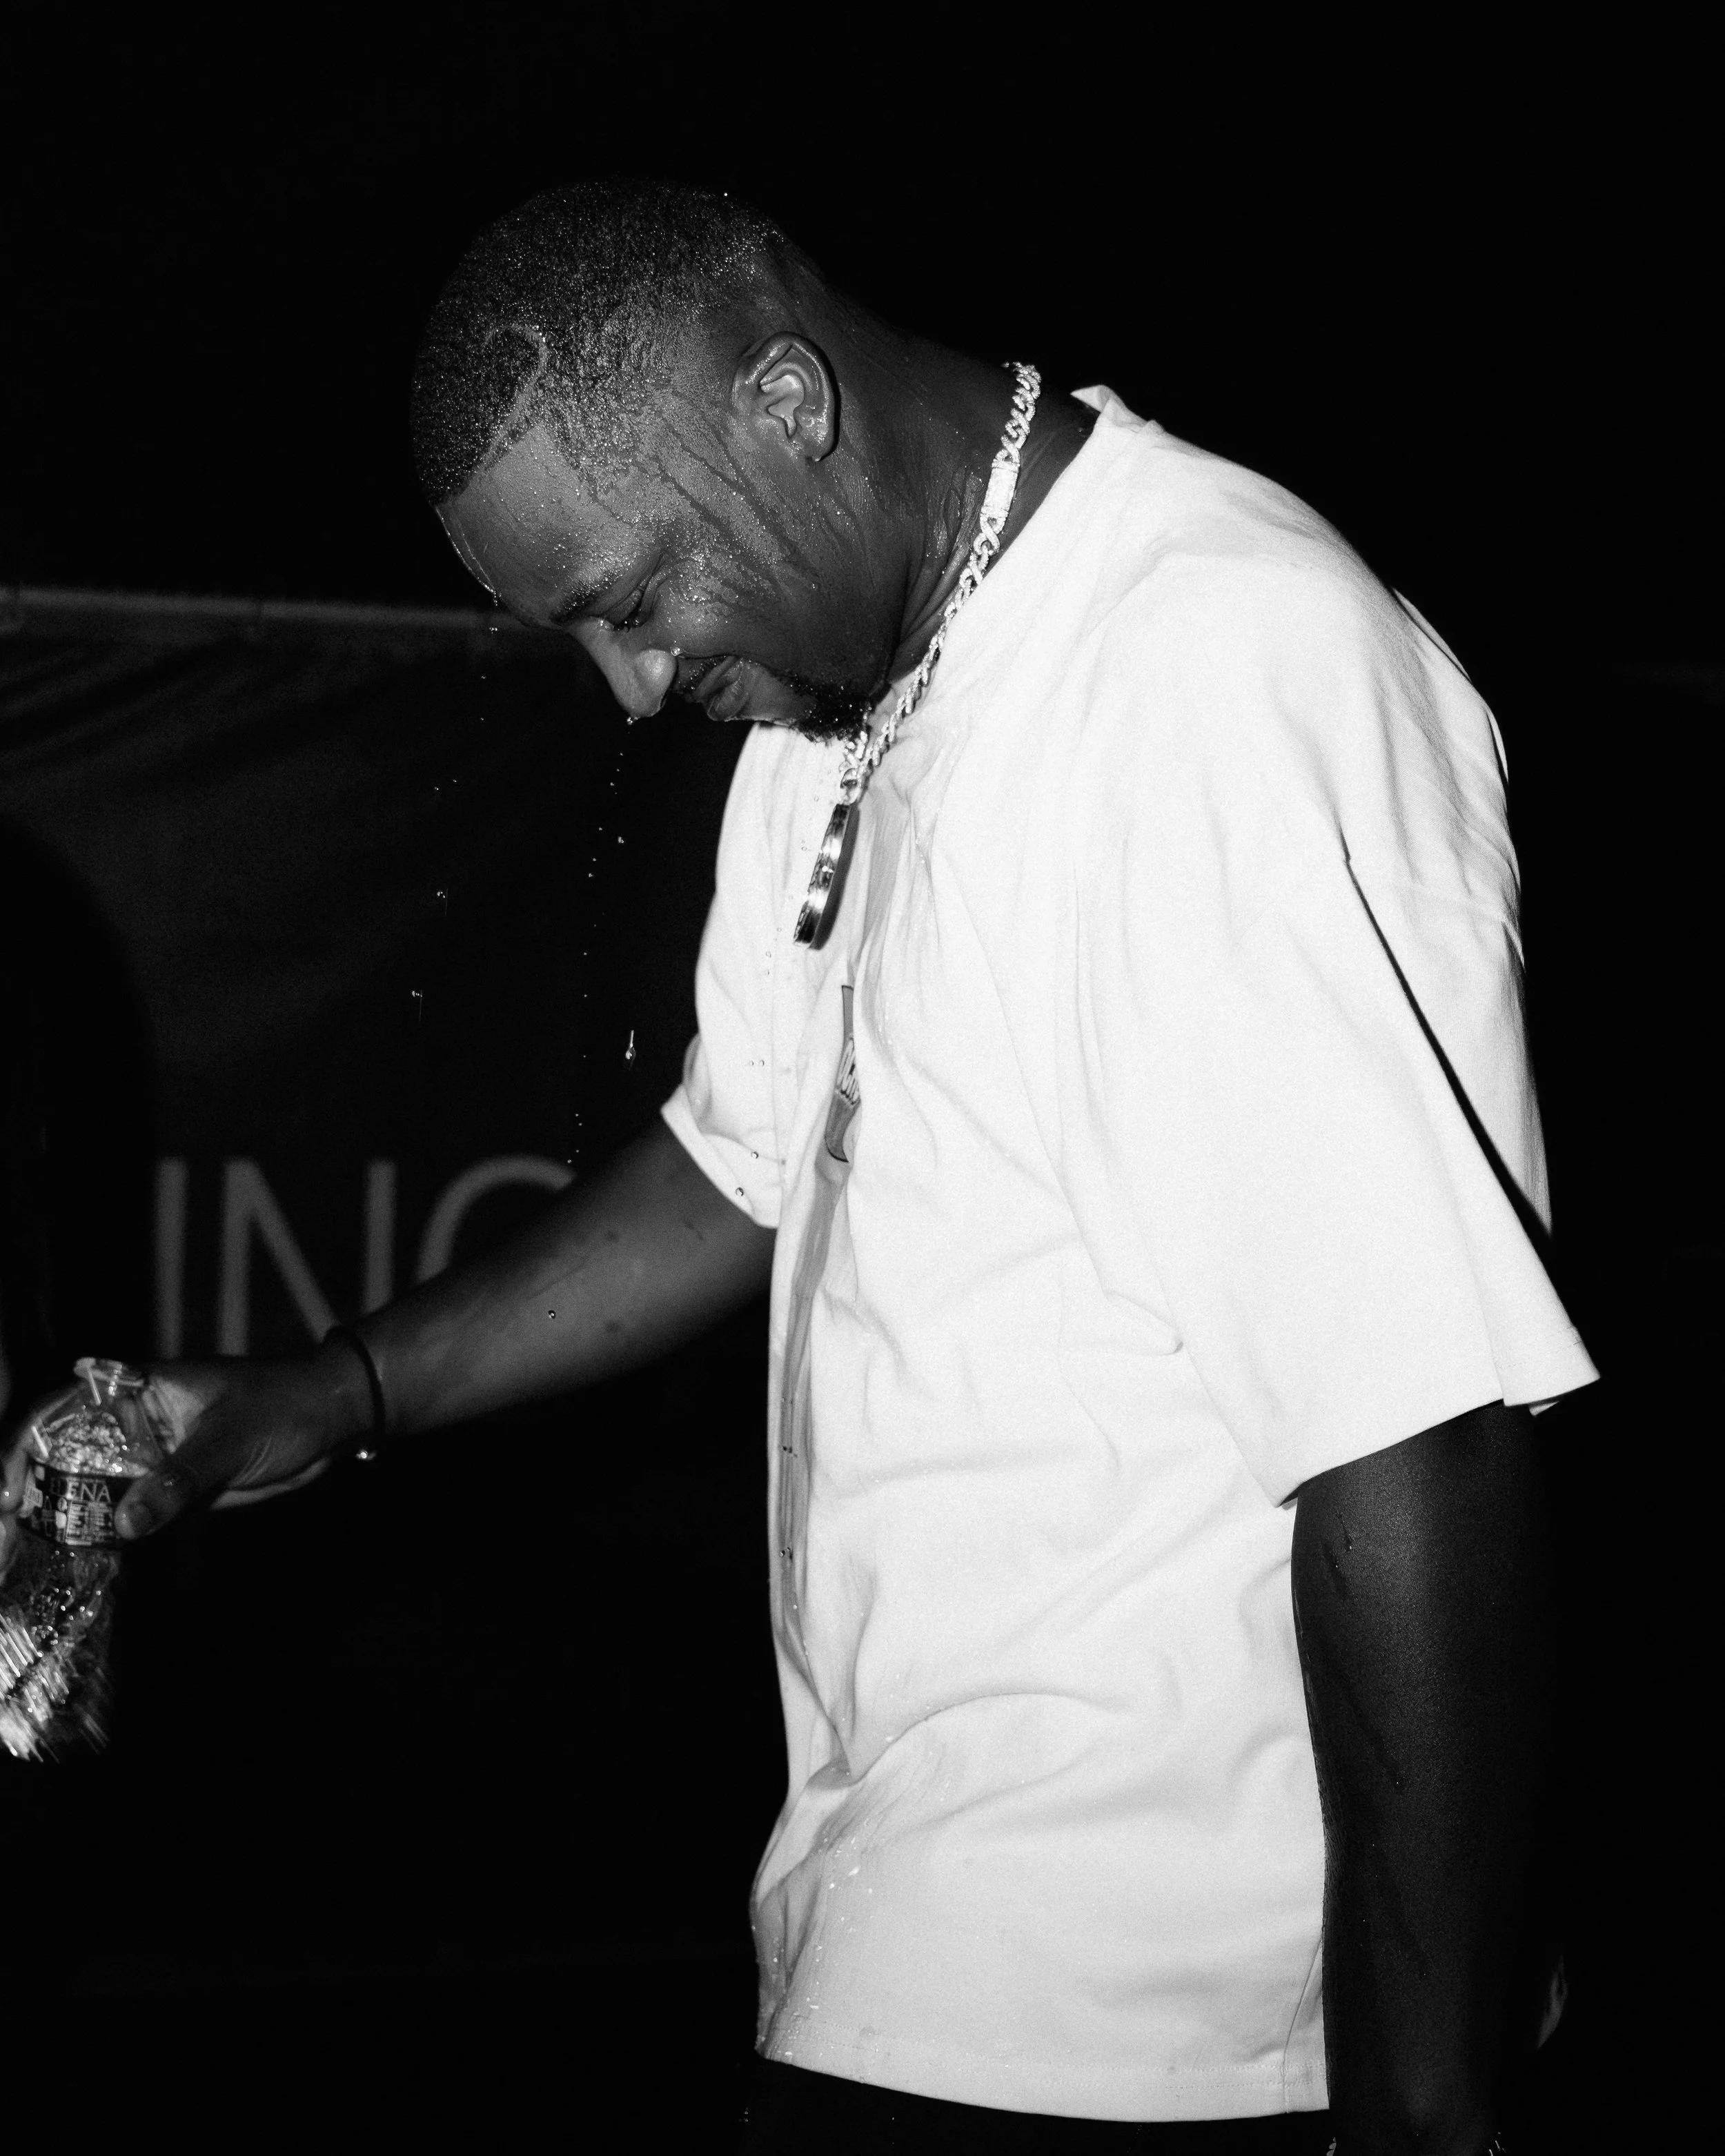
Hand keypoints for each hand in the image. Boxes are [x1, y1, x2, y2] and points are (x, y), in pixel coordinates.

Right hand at [0, 1346, 370, 1579]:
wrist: (331, 1419)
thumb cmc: (282, 1405)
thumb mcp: (229, 1439)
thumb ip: (179, 1479)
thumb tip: (124, 1522)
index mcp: (137, 1391)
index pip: (60, 1411)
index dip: (23, 1447)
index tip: (7, 1492)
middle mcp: (133, 1425)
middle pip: (62, 1456)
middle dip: (27, 1495)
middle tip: (5, 1541)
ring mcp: (149, 1459)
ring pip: (89, 1490)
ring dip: (57, 1522)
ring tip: (20, 1562)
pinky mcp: (170, 1489)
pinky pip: (125, 1513)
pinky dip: (100, 1536)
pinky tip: (72, 1565)